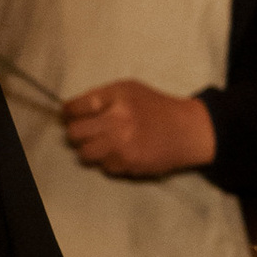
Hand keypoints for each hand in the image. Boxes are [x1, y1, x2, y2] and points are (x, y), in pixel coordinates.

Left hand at [61, 78, 215, 176]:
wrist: (187, 130)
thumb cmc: (156, 107)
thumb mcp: (129, 90)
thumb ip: (100, 97)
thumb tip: (70, 110)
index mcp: (117, 97)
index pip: (74, 108)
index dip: (70, 113)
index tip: (72, 115)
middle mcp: (117, 120)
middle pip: (74, 133)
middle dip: (77, 132)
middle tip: (87, 132)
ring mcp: (122, 145)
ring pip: (84, 153)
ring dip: (90, 149)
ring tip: (103, 144)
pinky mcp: (128, 164)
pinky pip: (104, 166)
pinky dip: (109, 161)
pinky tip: (122, 152)